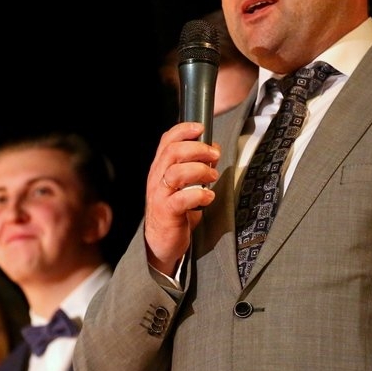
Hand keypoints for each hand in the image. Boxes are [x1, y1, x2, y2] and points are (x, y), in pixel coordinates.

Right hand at [145, 121, 219, 274]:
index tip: (201, 128)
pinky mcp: (167, 212)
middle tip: (214, 155)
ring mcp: (160, 195)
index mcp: (160, 168)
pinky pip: (182, 199)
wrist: (161, 242)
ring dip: (199, 171)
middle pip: (172, 152)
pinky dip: (199, 195)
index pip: (166, 141)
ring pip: (176, 173)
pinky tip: (208, 198)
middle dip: (197, 149)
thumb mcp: (182, 184)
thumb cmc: (174, 211)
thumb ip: (194, 166)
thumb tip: (213, 149)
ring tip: (212, 177)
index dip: (183, 130)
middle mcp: (157, 178)